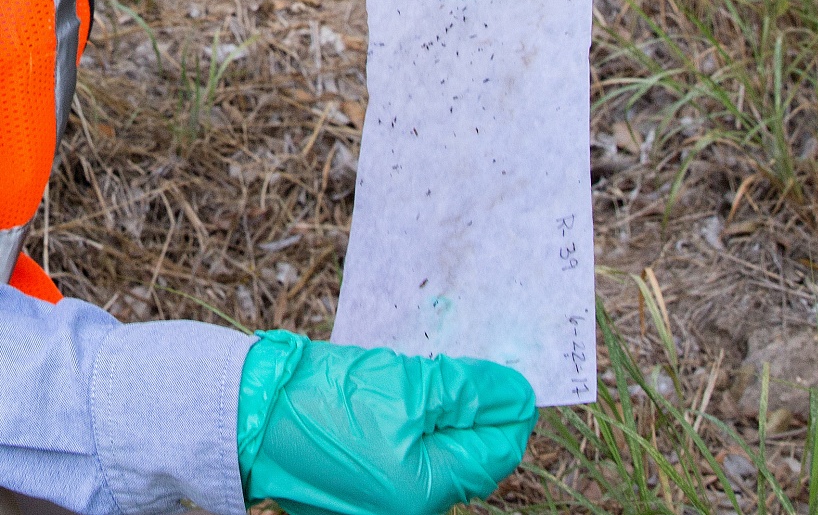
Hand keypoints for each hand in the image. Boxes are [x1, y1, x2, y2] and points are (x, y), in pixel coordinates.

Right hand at [237, 330, 537, 514]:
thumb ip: (470, 392)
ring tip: (422, 377)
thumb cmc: (323, 400)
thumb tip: (519, 395)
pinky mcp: (360, 486)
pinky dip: (411, 422)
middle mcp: (405, 508)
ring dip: (441, 412)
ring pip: (435, 450)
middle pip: (466, 454)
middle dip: (472, 409)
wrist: (248, 411)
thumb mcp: (407, 387)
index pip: (495, 453)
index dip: (511, 410)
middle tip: (463, 367)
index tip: (515, 374)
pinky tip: (396, 394)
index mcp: (422, 492)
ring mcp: (380, 500)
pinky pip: (404, 452)